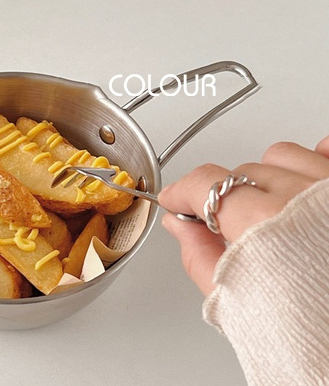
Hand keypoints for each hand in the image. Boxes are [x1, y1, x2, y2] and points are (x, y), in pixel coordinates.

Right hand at [158, 135, 328, 295]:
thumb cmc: (317, 340)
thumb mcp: (242, 304)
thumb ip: (201, 257)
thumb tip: (182, 227)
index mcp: (264, 222)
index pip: (205, 185)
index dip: (182, 192)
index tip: (177, 199)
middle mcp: (303, 195)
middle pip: (240, 172)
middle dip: (225, 197)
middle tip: (230, 226)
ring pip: (281, 154)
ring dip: (267, 176)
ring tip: (272, 209)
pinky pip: (328, 149)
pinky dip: (315, 157)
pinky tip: (308, 178)